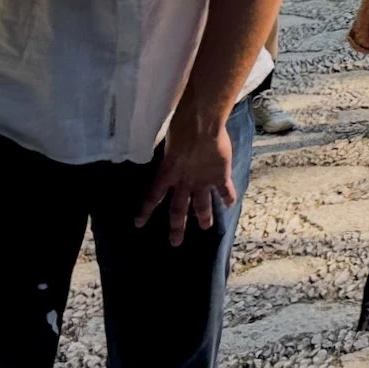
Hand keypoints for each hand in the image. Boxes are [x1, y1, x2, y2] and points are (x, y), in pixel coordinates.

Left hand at [136, 108, 233, 246]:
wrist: (201, 124)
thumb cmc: (179, 127)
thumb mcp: (166, 142)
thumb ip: (167, 154)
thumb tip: (163, 152)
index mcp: (168, 173)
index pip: (153, 197)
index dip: (146, 211)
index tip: (138, 224)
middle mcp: (184, 182)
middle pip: (178, 210)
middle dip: (177, 227)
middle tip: (175, 242)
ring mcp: (203, 181)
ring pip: (201, 205)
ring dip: (203, 217)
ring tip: (205, 227)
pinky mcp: (219, 176)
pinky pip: (225, 191)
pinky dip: (228, 197)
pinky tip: (230, 204)